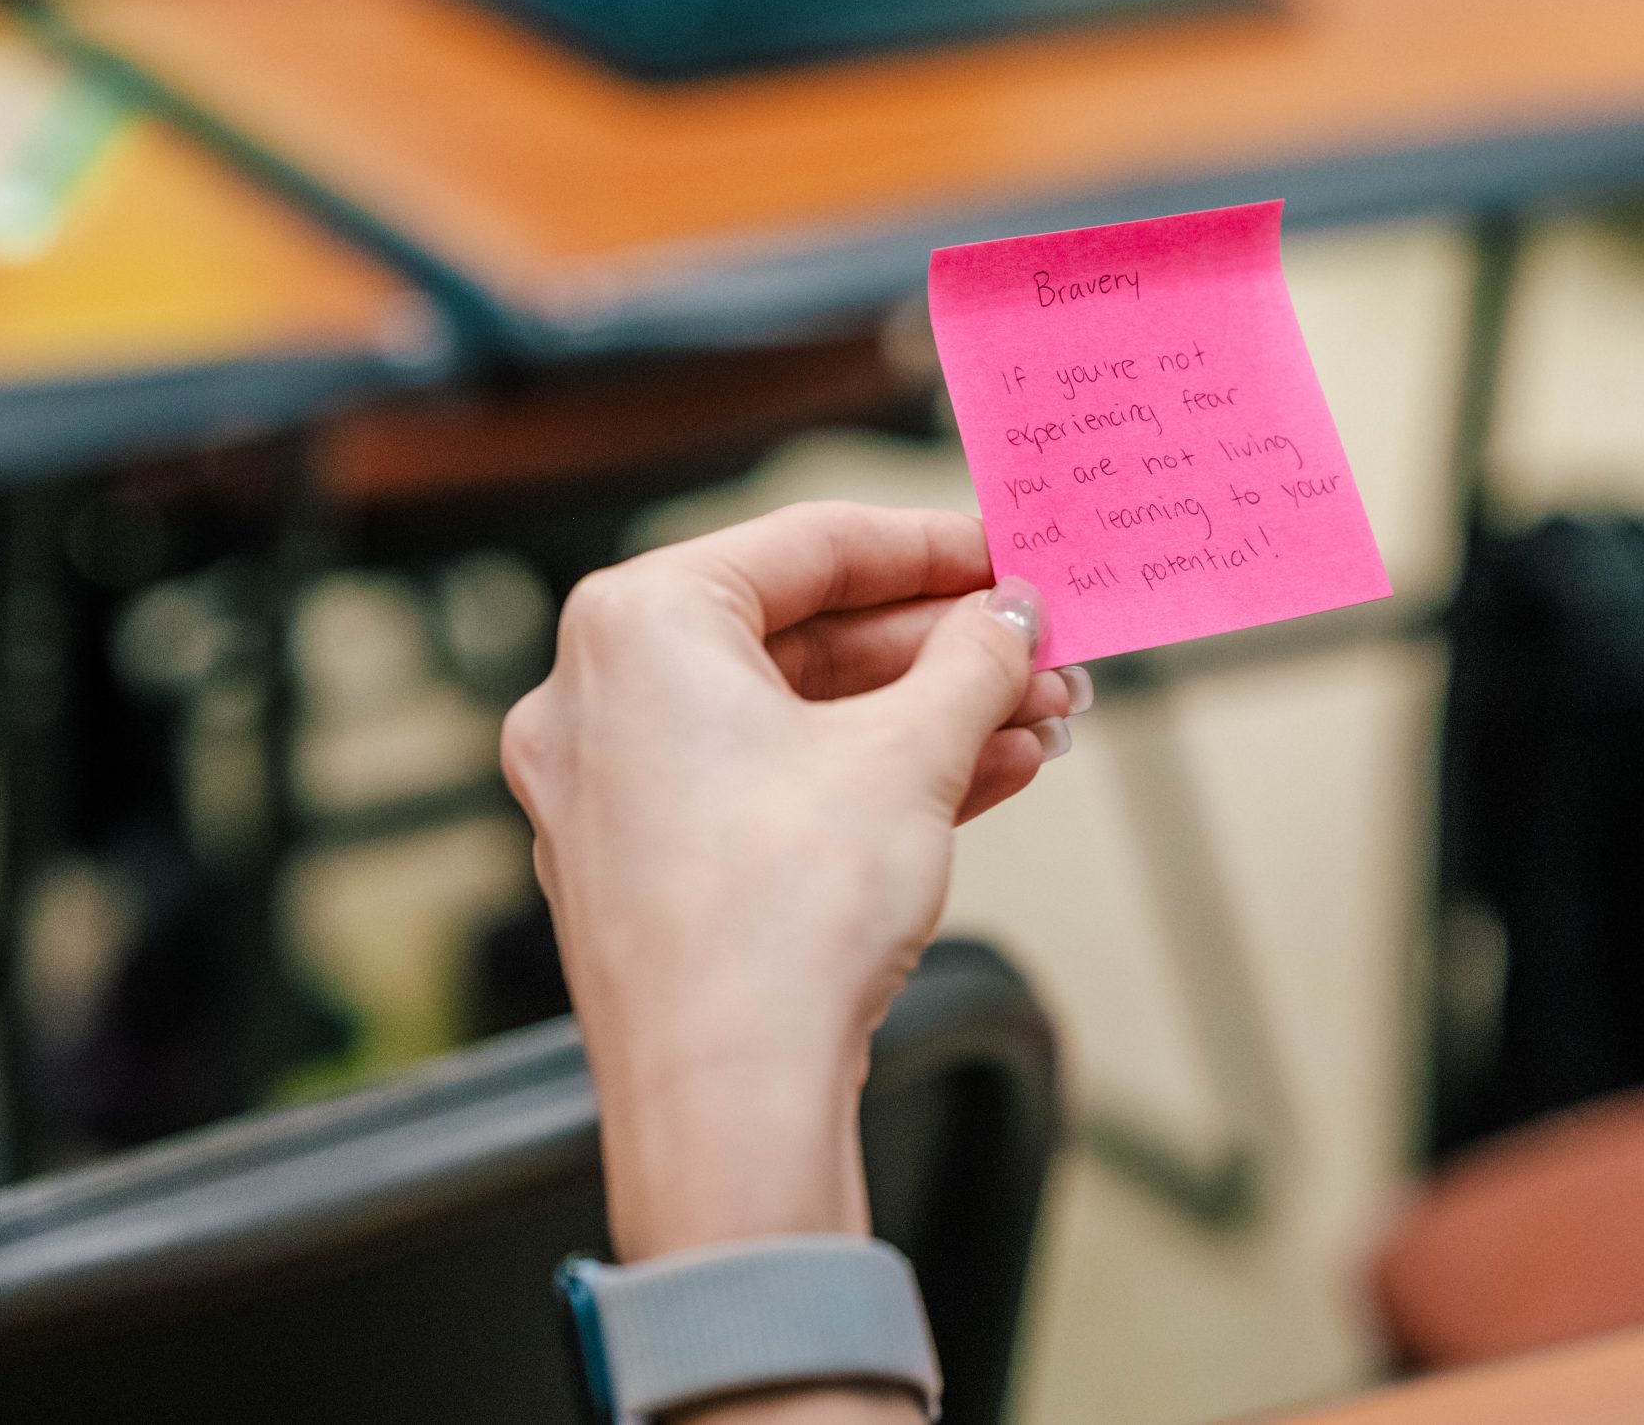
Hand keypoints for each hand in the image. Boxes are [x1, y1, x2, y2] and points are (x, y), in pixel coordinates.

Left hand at [501, 503, 1083, 1262]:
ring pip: (800, 719)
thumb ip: (971, 660)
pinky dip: (875, 775)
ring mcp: (618, 789)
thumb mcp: (910, 752)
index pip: (808, 544)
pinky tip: (991, 775)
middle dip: (944, 649)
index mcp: (636, 627)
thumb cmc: (784, 913)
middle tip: (1041, 651)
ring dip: (928, 716)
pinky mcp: (653, 868)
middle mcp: (601, 697)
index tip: (1011, 556)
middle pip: (807, 635)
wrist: (731, 1100)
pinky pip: (776, 786)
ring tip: (1042, 719)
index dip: (932, 547)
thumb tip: (1010, 619)